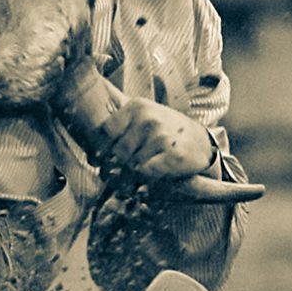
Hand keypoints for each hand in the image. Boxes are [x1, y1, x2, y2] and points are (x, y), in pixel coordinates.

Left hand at [96, 96, 218, 178]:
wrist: (202, 143)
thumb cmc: (166, 133)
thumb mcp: (143, 119)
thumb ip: (117, 129)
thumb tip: (88, 151)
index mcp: (136, 107)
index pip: (103, 132)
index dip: (98, 151)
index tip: (99, 162)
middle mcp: (147, 119)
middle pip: (115, 153)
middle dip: (112, 171)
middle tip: (116, 178)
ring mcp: (161, 136)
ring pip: (130, 167)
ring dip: (128, 180)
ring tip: (133, 182)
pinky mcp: (174, 155)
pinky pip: (146, 174)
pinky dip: (144, 183)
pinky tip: (148, 183)